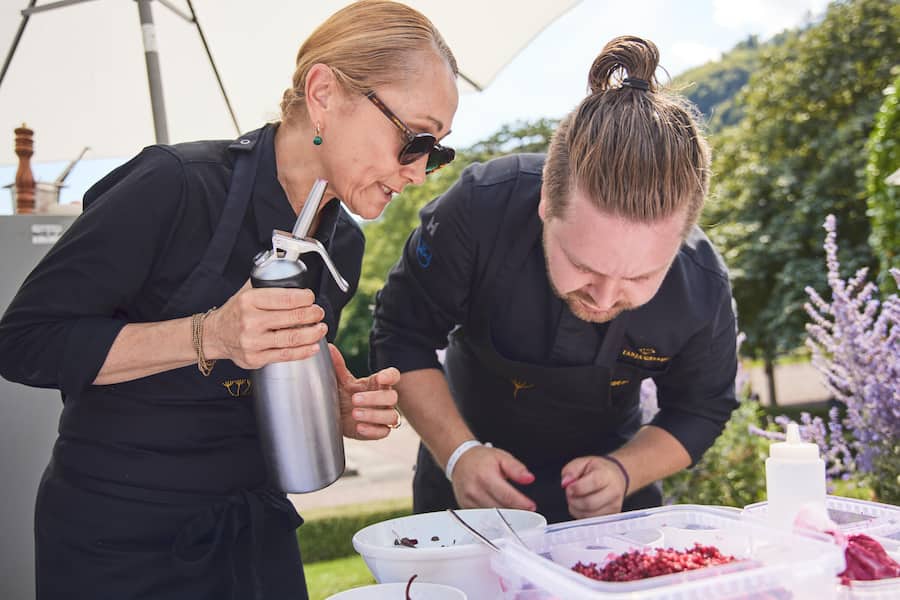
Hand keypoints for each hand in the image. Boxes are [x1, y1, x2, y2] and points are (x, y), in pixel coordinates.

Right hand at [205, 281, 326, 368]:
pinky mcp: (256, 358)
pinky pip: (285, 355)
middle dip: (312, 315)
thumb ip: (266, 281)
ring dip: (312, 333)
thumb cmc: (235, 313)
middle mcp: (250, 321)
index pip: (285, 298)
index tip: (311, 298)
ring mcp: (253, 342)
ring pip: (291, 338)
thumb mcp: (246, 291)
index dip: (304, 298)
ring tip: (321, 328)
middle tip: (319, 312)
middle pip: (292, 318)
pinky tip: (313, 346)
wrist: (215, 335)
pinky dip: (303, 351)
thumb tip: (291, 272)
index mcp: (249, 301)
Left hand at [329, 344, 400, 439]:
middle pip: (392, 397)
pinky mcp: (379, 430)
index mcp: (377, 383)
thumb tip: (330, 348)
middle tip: (354, 399)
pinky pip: (384, 431)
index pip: (393, 376)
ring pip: (391, 416)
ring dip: (374, 415)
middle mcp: (384, 399)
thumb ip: (338, 366)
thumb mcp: (341, 381)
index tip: (380, 378)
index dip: (390, 376)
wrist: (336, 417)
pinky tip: (359, 427)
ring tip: (355, 414)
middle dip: (374, 398)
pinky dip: (373, 430)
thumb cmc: (343, 396)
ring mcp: (383, 415)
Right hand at [451, 446, 536, 511]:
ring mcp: (469, 501)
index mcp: (485, 476)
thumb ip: (516, 468)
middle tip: (526, 510)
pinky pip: (483, 518)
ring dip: (506, 517)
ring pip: (492, 517)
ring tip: (515, 512)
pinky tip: (501, 514)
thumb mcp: (502, 457)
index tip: (531, 507)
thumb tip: (529, 478)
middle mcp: (475, 490)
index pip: (507, 496)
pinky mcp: (466, 508)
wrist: (460, 460)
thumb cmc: (481, 459)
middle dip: (516, 512)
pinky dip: (494, 518)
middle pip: (500, 509)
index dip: (521, 504)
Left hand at [560, 456, 626, 518]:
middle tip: (570, 494)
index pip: (594, 483)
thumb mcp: (582, 463)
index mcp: (607, 475)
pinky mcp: (611, 516)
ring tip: (576, 498)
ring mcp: (613, 506)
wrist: (615, 478)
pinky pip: (590, 520)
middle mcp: (613, 492)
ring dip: (576, 508)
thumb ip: (571, 470)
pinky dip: (581, 514)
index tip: (569, 487)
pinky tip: (581, 505)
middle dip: (574, 500)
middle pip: (590, 503)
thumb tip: (565, 483)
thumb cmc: (597, 470)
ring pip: (588, 515)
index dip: (577, 488)